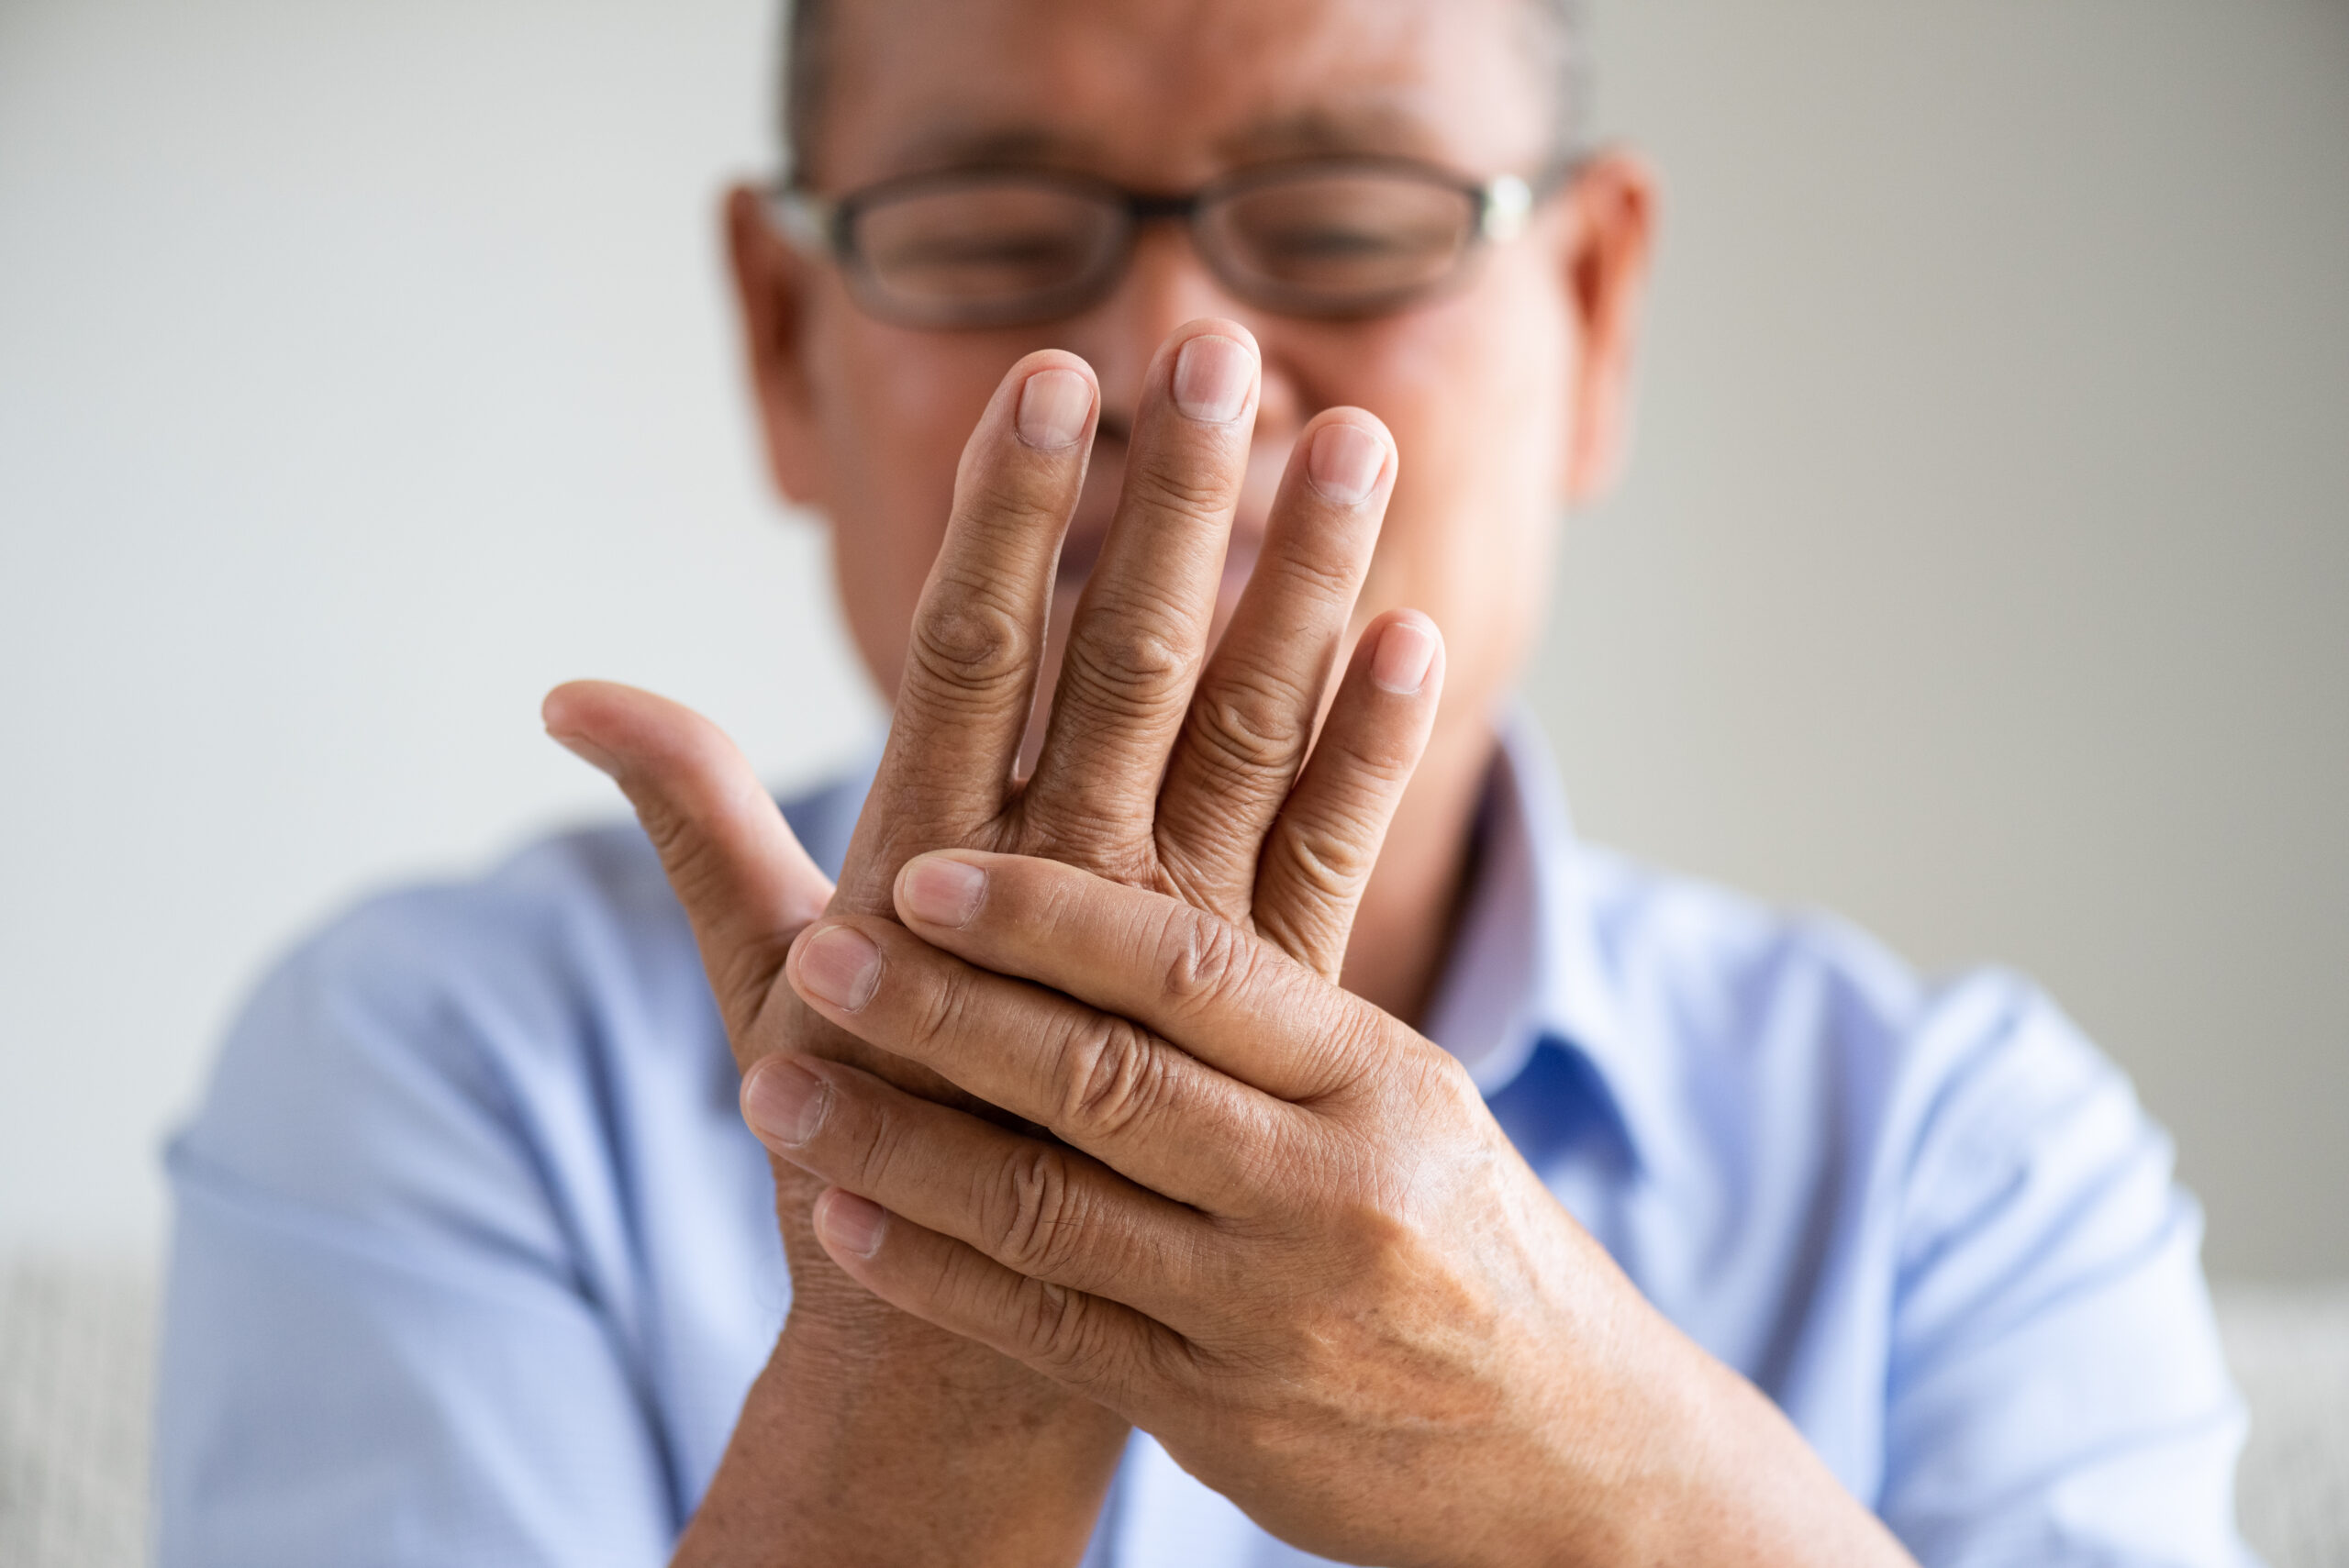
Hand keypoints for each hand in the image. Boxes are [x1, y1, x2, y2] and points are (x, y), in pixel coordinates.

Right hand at [543, 318, 1444, 1562]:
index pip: (974, 651)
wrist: (968, 1342)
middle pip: (1128, 660)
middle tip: (1221, 343)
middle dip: (1178, 500)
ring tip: (1357, 439)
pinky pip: (1329, 857)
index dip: (1016, 514)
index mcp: (927, 865)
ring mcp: (1171, 946)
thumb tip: (572, 693)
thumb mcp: (755, 977)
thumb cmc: (849, 1138)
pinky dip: (1374, 749)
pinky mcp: (1259, 1005)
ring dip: (1304, 581)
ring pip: (1248, 730)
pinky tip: (1420, 635)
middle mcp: (1056, 888)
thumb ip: (693, 820)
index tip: (1059, 378)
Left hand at [749, 852, 1918, 1567]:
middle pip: (1106, 1081)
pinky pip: (1050, 1327)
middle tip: (818, 957)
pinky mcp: (1215, 1415)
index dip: (1053, 920)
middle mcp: (1326, 1187)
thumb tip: (1194, 797)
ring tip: (774, 1087)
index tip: (928, 868)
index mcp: (1375, 1074)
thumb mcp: (1407, 1090)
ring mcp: (1265, 1310)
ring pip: (1052, 1211)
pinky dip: (936, 1270)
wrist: (1567, 1451)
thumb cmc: (1459, 1230)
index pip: (1196, 976)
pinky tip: (841, 1218)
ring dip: (897, 1146)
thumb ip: (1276, 990)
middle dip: (945, 1016)